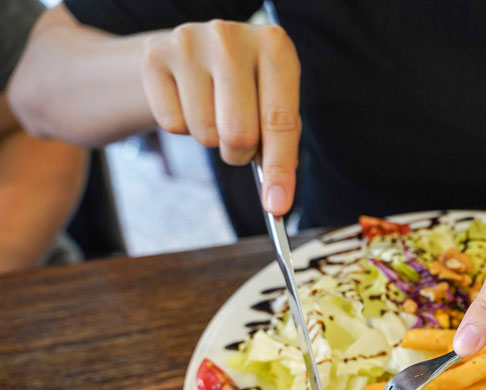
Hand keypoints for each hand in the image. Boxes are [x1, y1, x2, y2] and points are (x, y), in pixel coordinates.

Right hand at [140, 20, 300, 213]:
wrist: (195, 50)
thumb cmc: (247, 87)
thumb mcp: (273, 103)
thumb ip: (281, 147)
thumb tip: (276, 201)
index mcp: (275, 46)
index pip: (280, 122)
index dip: (279, 169)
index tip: (277, 205)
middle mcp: (232, 38)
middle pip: (238, 133)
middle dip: (240, 152)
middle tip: (239, 139)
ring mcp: (189, 42)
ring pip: (204, 133)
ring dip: (211, 138)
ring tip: (214, 109)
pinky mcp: (154, 55)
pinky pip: (172, 124)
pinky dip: (183, 126)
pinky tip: (189, 100)